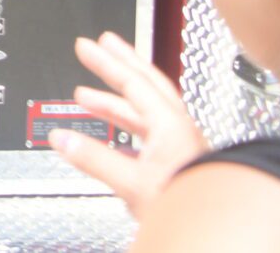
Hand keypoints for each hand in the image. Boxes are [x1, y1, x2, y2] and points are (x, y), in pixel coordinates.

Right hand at [50, 31, 209, 214]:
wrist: (217, 232)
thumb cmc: (188, 204)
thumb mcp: (133, 182)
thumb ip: (95, 158)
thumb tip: (61, 138)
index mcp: (171, 126)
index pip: (135, 83)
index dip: (108, 62)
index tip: (87, 47)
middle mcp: (179, 132)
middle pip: (149, 87)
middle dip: (122, 65)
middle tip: (102, 47)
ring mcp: (181, 148)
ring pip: (147, 114)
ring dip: (117, 102)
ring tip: (89, 97)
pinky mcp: (179, 166)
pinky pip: (149, 136)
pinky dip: (126, 129)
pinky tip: (113, 139)